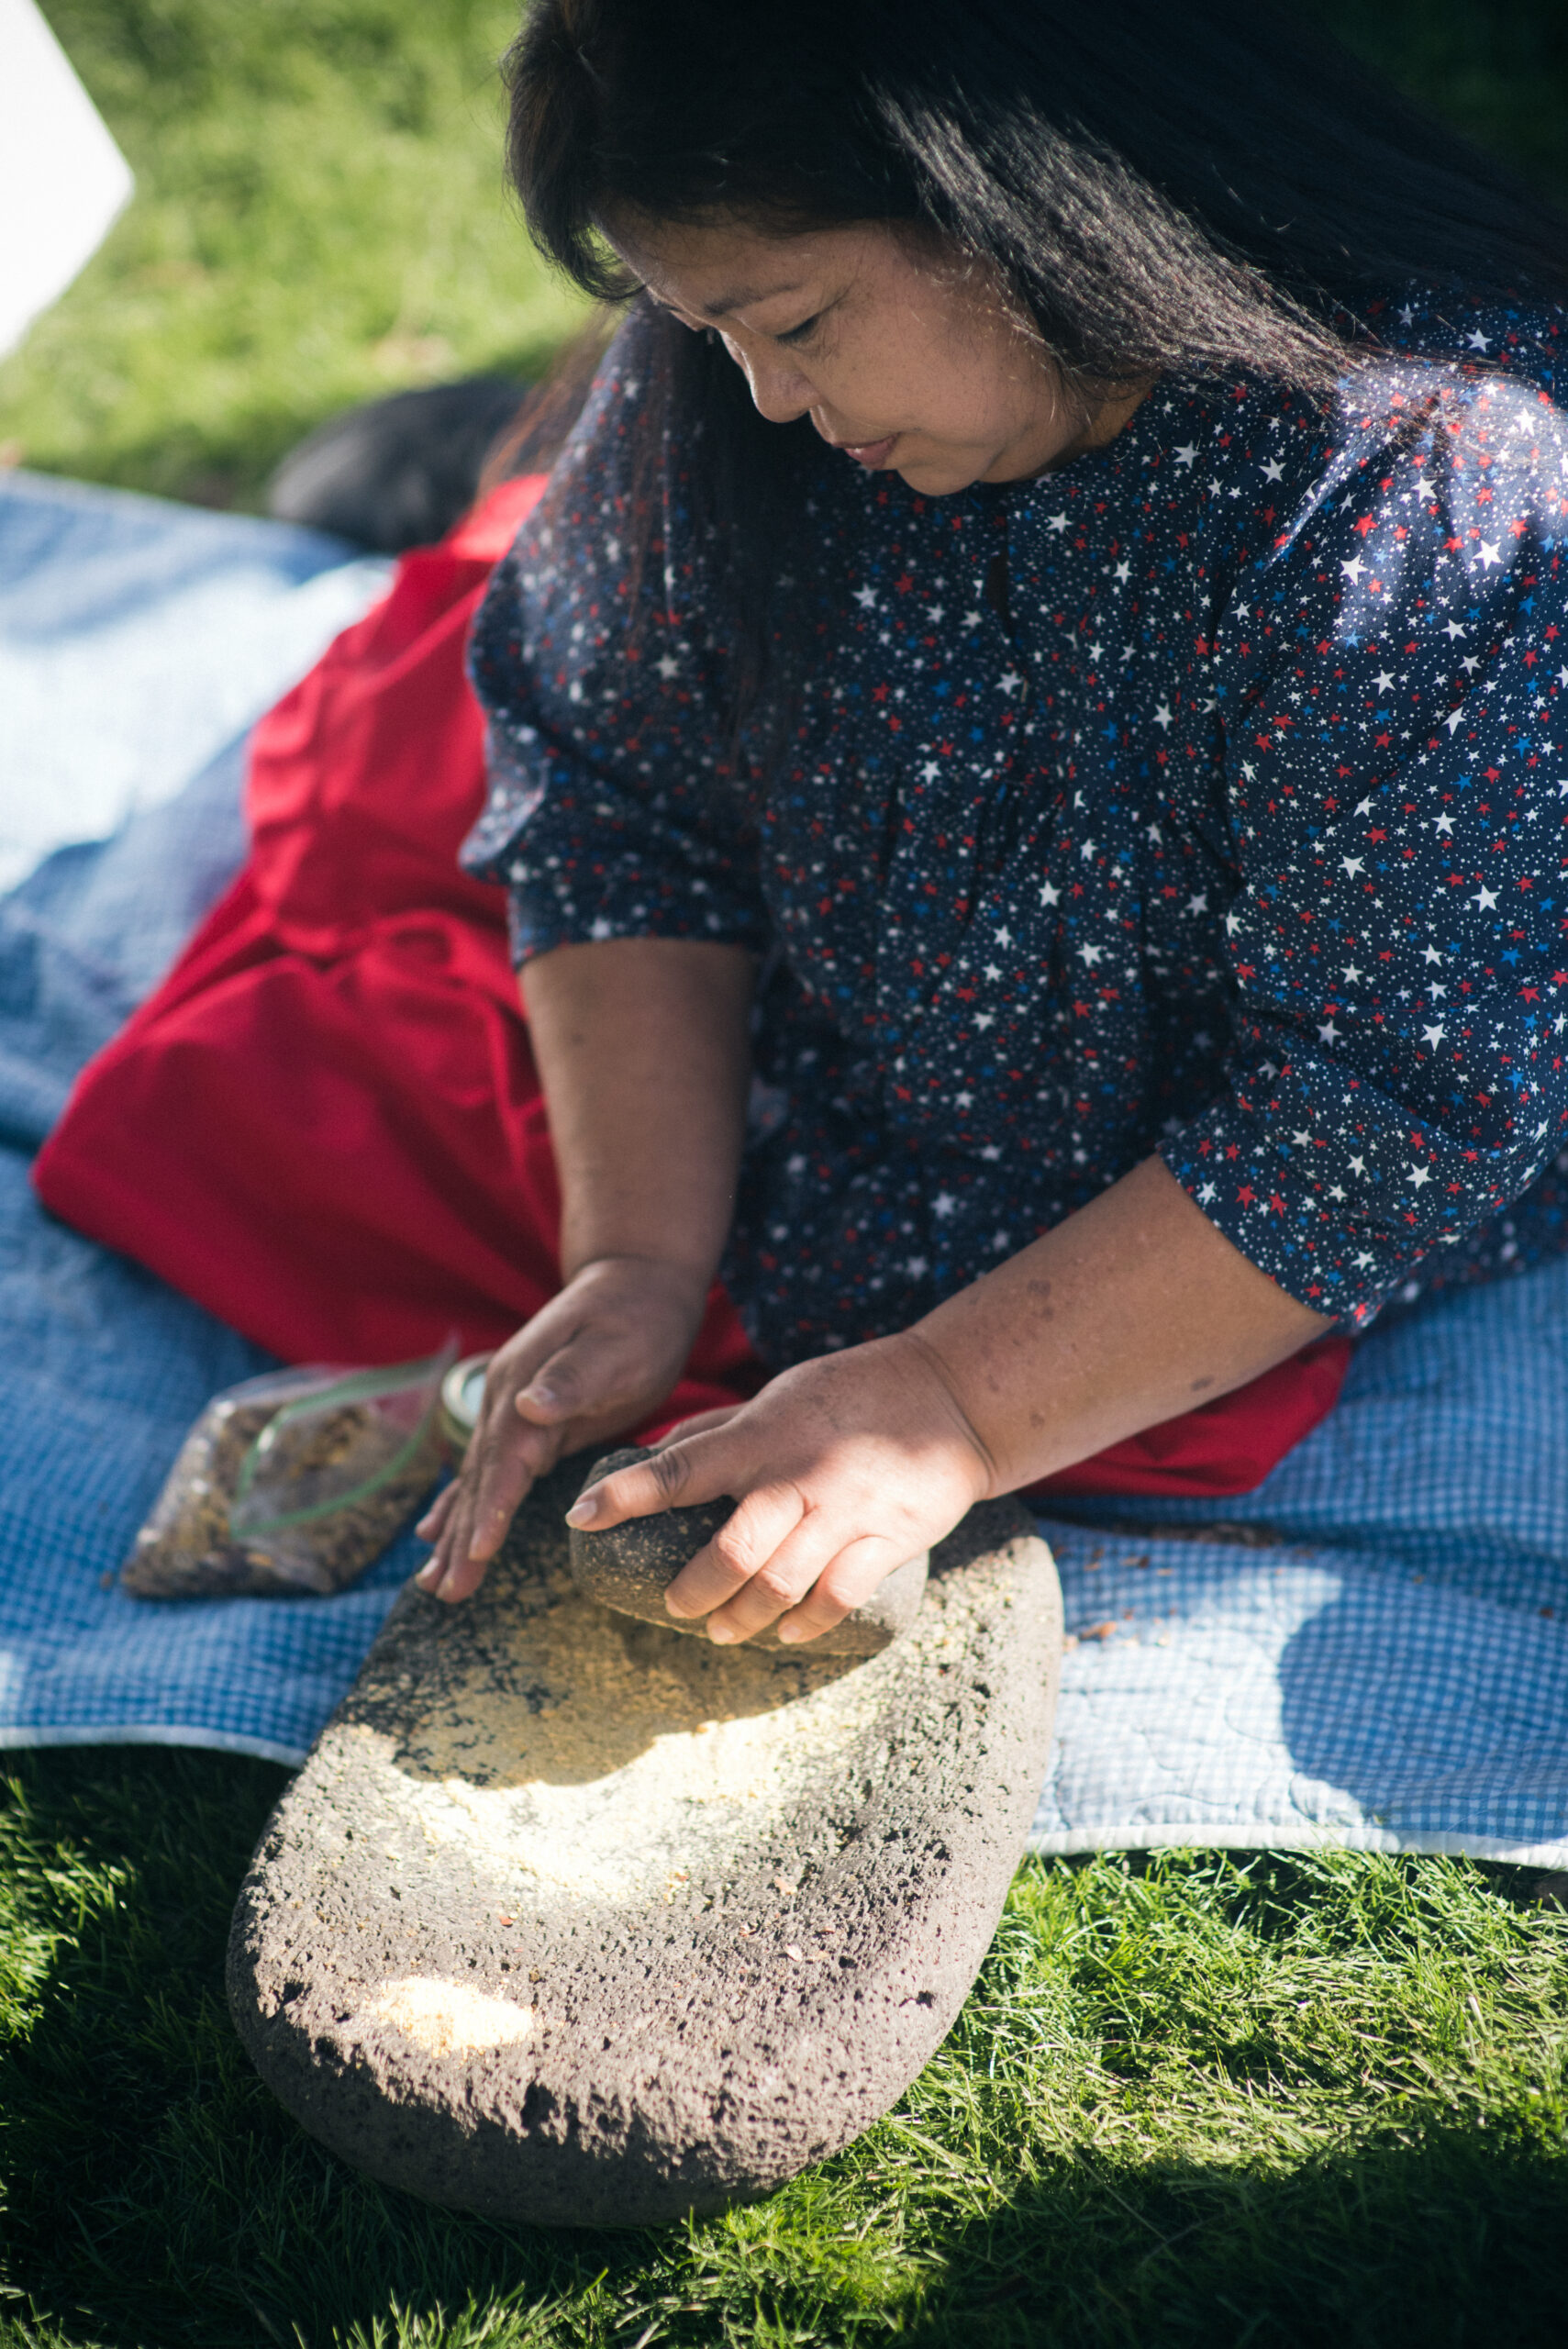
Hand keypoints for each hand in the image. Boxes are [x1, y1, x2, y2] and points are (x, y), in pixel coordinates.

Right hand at [415, 1255, 708, 1601]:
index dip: (489, 1507)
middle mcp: (506, 1401)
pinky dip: (464, 1504)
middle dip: (461, 1538)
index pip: (504, 1460)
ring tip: (434, 1584)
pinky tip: (439, 1534)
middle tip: (445, 1592)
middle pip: (479, 1479)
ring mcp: (510, 1411)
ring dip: (455, 1531)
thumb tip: (527, 1404)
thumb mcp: (615, 1344)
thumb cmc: (635, 1316)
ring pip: (477, 1481)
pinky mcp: (526, 1421)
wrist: (634, 1279)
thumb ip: (572, 1377)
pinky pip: (490, 1472)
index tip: (477, 1553)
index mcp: (525, 1388)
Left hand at [563, 1331, 994, 1643]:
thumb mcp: (778, 1396)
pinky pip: (839, 1596)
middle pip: (732, 1551)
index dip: (625, 1494)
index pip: (680, 1468)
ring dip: (741, 1618)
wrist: (953, 1395)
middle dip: (692, 1590)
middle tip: (676, 1607)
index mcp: (762, 1436)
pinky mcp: (889, 1538)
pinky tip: (785, 1634)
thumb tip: (656, 1453)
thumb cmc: (851, 1393)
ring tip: (721, 1631)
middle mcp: (800, 1476)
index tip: (580, 1515)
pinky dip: (805, 1625)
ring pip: (781, 1583)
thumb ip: (719, 1431)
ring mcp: (847, 1511)